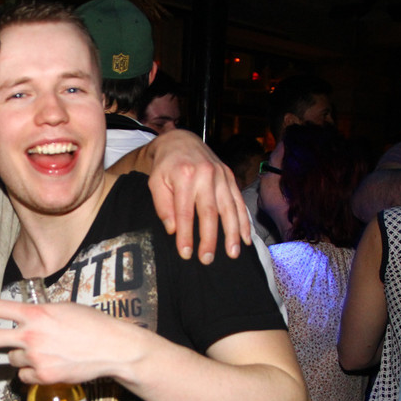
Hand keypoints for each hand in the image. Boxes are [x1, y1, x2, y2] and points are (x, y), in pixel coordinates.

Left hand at [0, 295, 150, 385]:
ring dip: (24, 356)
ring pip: (14, 359)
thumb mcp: (62, 310)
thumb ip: (38, 316)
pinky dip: (35, 372)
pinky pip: (27, 375)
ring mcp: (36, 358)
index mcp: (36, 314)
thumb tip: (23, 324)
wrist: (112, 349)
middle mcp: (31, 336)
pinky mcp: (43, 377)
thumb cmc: (90, 324)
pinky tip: (55, 364)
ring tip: (51, 350)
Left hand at [143, 130, 249, 263]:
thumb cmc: (165, 166)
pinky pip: (239, 201)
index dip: (186, 234)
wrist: (180, 141)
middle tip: (207, 259)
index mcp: (184, 175)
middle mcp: (206, 174)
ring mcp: (221, 175)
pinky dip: (243, 220)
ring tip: (232, 253)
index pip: (185, 211)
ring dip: (232, 233)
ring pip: (229, 208)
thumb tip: (173, 229)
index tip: (185, 254)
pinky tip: (245, 238)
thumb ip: (162, 205)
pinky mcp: (230, 177)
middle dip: (209, 238)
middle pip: (209, 212)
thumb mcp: (155, 182)